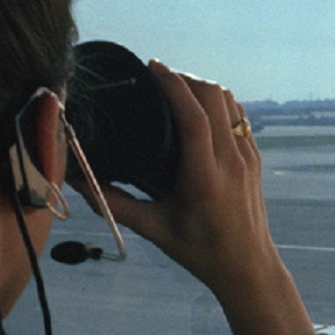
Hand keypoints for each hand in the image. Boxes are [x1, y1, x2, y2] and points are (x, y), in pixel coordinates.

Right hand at [85, 60, 314, 334]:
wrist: (248, 268)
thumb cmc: (200, 251)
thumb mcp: (154, 230)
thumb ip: (115, 204)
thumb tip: (79, 182)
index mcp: (205, 177)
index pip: (194, 116)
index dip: (173, 85)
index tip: (152, 67)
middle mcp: (230, 161)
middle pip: (213, 98)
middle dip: (185, 78)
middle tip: (158, 77)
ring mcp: (247, 157)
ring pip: (230, 102)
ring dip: (203, 88)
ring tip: (177, 88)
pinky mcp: (255, 158)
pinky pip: (239, 116)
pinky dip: (219, 103)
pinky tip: (200, 108)